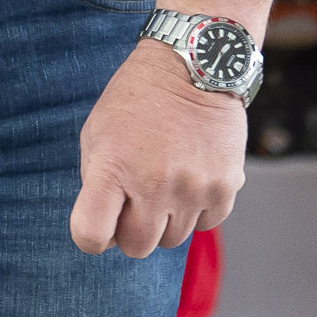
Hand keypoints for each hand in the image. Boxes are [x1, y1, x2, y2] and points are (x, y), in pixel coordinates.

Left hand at [71, 41, 247, 257]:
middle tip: (133, 201)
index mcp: (113, 168)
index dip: (90, 237)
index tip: (99, 224)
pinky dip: (194, 211)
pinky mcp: (225, 189)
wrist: (194, 68)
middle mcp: (154, 184)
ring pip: (172, 240)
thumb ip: (95, 182)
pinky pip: (205, 225)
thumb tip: (105, 230)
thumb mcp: (98, 132)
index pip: (91, 234)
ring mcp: (193, 189)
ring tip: (162, 183)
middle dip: (129, 231)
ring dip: (164, 221)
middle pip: (136, 247)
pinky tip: (189, 180)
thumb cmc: (137, 100)